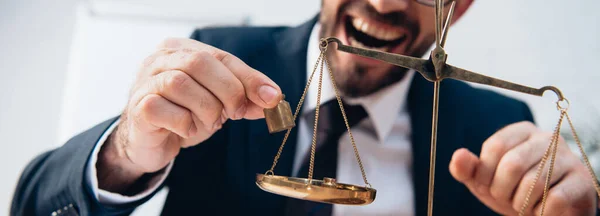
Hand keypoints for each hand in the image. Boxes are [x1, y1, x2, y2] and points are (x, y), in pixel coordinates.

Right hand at [97, 38, 281, 192]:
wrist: (151, 143)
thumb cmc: (184, 115)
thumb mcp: (219, 104)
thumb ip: (243, 99)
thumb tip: (272, 99)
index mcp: (182, 50)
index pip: (222, 57)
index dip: (249, 77)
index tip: (272, 97)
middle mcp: (161, 59)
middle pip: (200, 63)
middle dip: (228, 91)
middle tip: (236, 113)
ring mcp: (145, 81)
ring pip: (181, 83)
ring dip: (206, 109)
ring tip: (210, 122)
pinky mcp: (139, 107)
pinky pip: (164, 109)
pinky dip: (184, 123)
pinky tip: (187, 130)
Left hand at [449, 121, 596, 215]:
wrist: (546, 213)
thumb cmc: (513, 191)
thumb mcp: (485, 181)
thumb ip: (468, 169)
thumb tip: (458, 156)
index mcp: (521, 131)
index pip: (495, 146)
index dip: (485, 173)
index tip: (487, 185)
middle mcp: (546, 138)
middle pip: (513, 164)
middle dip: (502, 190)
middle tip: (506, 198)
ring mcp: (567, 158)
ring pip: (534, 183)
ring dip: (521, 203)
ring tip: (524, 204)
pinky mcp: (581, 181)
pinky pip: (554, 200)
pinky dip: (541, 212)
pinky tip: (542, 210)